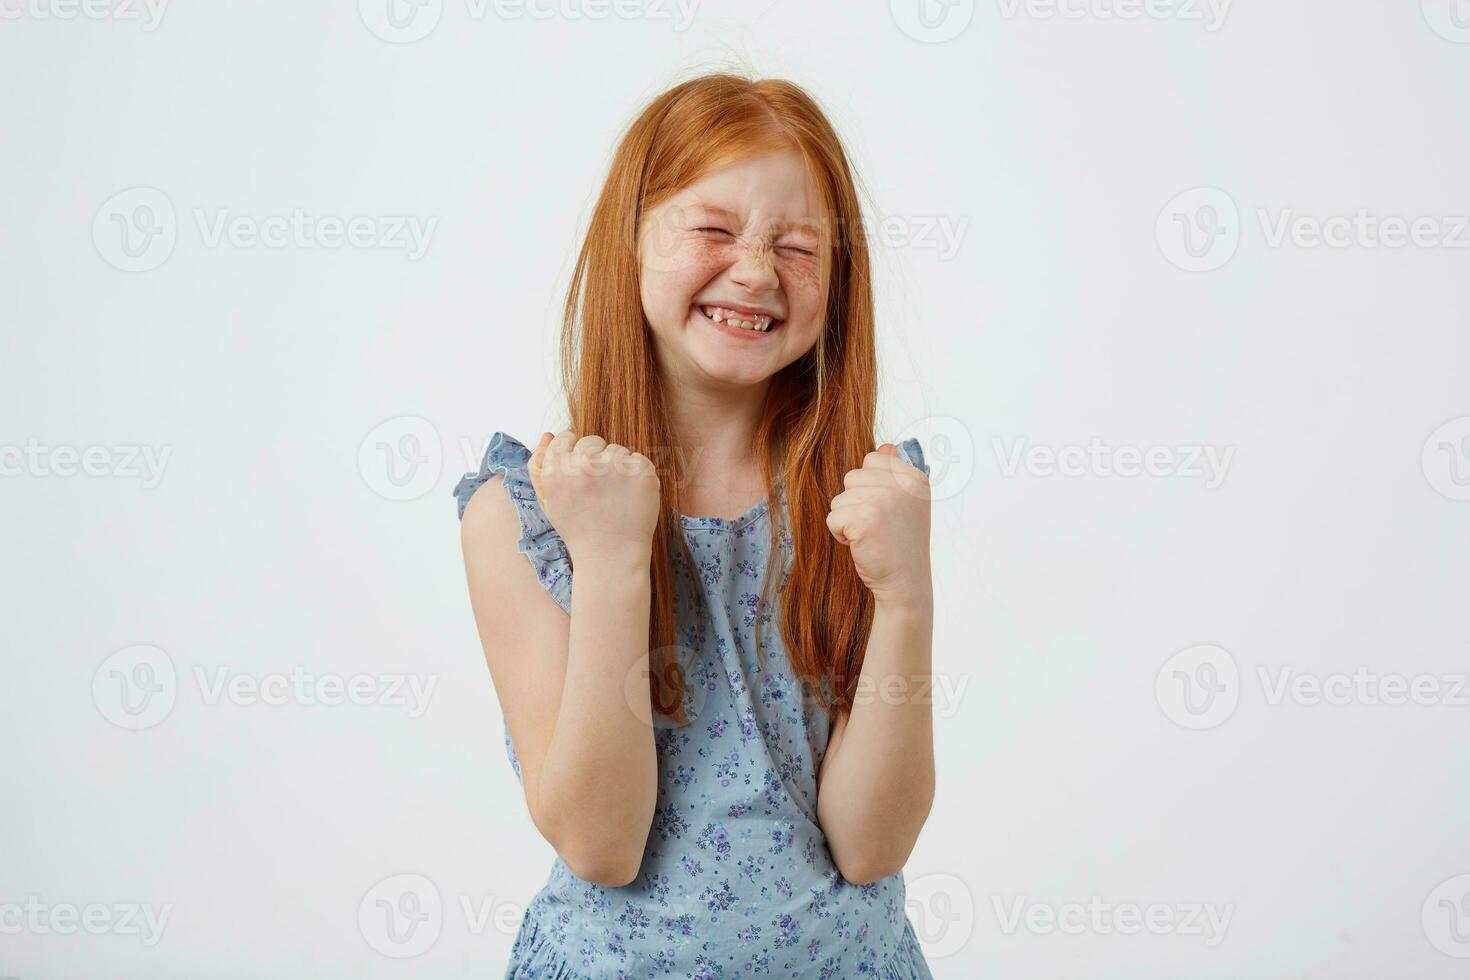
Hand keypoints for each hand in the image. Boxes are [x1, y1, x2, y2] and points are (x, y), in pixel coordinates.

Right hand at [527, 429, 661, 565]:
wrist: (611, 558)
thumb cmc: (578, 529)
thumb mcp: (549, 501)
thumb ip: (540, 467)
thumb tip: (549, 434)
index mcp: (557, 470)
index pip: (566, 437)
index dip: (574, 454)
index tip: (581, 473)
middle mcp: (583, 465)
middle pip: (592, 441)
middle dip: (596, 459)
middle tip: (598, 490)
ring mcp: (615, 467)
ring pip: (617, 450)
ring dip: (617, 468)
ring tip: (614, 498)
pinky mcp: (641, 472)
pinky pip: (638, 460)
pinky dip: (637, 476)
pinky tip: (630, 498)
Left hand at [826, 443, 932, 606]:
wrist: (906, 584)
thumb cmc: (902, 545)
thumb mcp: (909, 504)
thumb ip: (896, 474)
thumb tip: (886, 446)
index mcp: (915, 477)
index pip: (873, 459)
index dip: (870, 487)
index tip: (887, 511)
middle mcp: (902, 485)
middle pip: (852, 477)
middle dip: (856, 503)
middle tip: (878, 527)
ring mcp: (884, 500)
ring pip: (839, 499)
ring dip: (847, 520)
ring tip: (871, 536)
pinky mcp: (864, 520)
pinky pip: (833, 518)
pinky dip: (841, 534)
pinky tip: (862, 545)